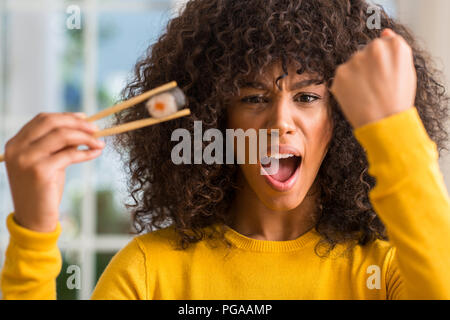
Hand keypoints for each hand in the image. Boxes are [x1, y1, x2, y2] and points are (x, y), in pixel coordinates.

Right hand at [4, 112, 104, 231]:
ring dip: (85, 137)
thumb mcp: (49, 162)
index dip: (66, 116)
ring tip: (100, 142)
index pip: (42, 119)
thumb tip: (84, 127)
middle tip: (96, 129)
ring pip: (62, 136)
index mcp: (16, 143)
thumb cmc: (43, 190)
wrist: (34, 219)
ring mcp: (26, 159)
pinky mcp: (40, 170)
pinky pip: (70, 154)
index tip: (85, 118)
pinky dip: (86, 152)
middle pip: (51, 122)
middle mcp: (17, 148)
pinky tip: (96, 153)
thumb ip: (59, 145)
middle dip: (77, 123)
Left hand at [330, 29, 416, 128]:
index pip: (382, 43)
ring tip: (366, 92)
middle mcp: (374, 48)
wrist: (383, 123)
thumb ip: (395, 48)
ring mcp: (355, 60)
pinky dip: (345, 85)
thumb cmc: (397, 99)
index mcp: (395, 46)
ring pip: (352, 63)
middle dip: (367, 65)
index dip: (382, 61)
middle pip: (365, 51)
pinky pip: (341, 76)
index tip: (384, 74)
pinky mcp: (339, 74)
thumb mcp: (406, 70)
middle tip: (375, 85)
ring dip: (356, 74)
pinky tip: (356, 96)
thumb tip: (384, 32)